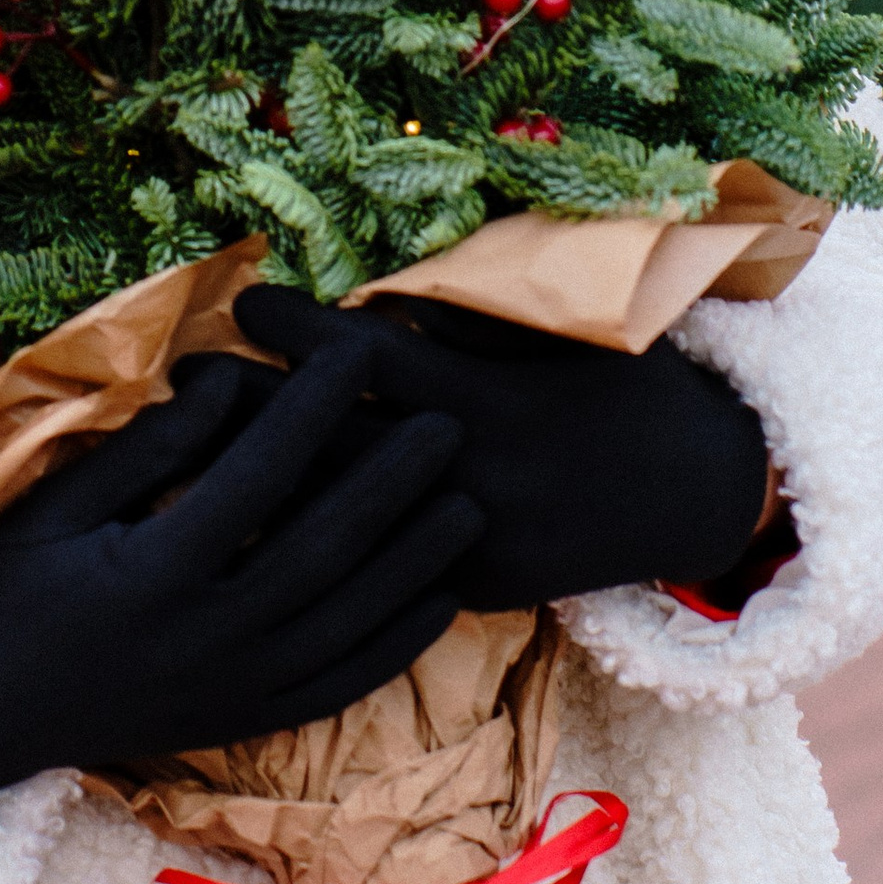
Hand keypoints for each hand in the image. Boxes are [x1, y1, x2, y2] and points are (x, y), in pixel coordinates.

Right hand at [0, 342, 478, 825]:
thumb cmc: (3, 594)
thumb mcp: (54, 508)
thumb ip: (145, 452)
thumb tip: (222, 387)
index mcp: (153, 573)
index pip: (256, 476)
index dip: (314, 410)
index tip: (360, 354)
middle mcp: (205, 637)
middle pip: (322, 549)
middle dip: (391, 484)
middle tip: (448, 424)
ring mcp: (229, 689)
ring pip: (346, 623)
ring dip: (413, 564)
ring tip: (467, 505)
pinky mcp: (241, 725)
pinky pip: (336, 686)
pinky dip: (395, 646)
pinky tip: (439, 603)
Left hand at [234, 287, 770, 610]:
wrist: (701, 491)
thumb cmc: (630, 384)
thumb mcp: (566, 334)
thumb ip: (476, 320)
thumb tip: (388, 291)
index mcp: (489, 402)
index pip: (370, 361)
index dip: (301, 330)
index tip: (244, 298)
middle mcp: (470, 478)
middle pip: (336, 444)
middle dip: (256, 411)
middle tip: (181, 374)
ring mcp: (471, 546)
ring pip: (348, 522)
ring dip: (270, 487)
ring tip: (191, 453)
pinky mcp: (478, 592)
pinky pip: (384, 574)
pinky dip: (323, 553)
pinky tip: (257, 536)